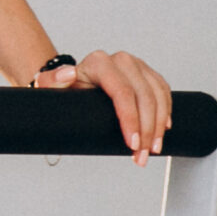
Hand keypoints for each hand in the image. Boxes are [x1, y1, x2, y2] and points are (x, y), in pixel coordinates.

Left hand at [36, 48, 170, 165]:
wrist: (74, 83)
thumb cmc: (65, 88)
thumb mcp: (51, 86)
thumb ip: (52, 80)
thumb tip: (68, 74)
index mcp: (98, 62)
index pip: (122, 92)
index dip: (131, 119)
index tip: (132, 143)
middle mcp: (121, 60)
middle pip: (144, 97)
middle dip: (146, 130)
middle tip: (142, 154)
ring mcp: (137, 66)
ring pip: (158, 96)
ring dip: (158, 127)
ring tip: (151, 149)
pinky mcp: (148, 73)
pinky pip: (164, 93)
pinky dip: (165, 113)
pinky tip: (163, 130)